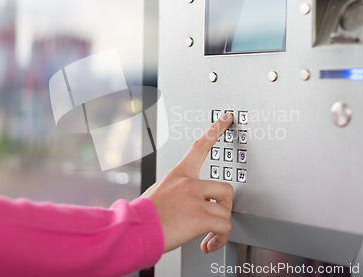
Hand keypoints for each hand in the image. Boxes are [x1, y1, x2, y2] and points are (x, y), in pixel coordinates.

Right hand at [141, 112, 233, 253]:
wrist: (135, 231)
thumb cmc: (145, 216)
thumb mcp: (161, 192)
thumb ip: (181, 191)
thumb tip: (196, 201)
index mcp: (179, 174)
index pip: (200, 145)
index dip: (216, 130)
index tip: (227, 118)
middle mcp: (189, 183)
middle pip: (226, 188)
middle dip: (224, 207)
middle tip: (214, 217)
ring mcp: (196, 200)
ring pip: (226, 212)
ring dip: (219, 227)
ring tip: (208, 235)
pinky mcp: (200, 218)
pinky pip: (224, 228)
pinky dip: (220, 239)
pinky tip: (208, 243)